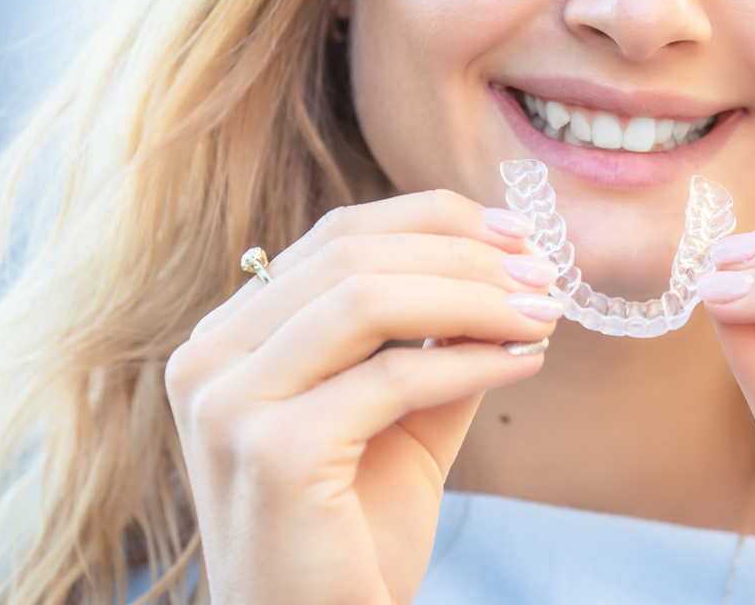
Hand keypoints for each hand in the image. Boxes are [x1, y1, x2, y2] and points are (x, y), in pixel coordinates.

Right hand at [164, 191, 562, 604]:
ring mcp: (229, 405)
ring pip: (369, 299)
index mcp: (228, 338)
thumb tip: (510, 268)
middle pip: (352, 254)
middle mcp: (208, 360)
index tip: (519, 234)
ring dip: (476, 296)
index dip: (434, 220)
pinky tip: (524, 363)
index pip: (336, 237)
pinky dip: (471, 359)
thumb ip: (434, 341)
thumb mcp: (400, 415)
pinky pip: (393, 376)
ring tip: (542, 313)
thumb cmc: (354, 533)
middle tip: (545, 273)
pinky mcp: (273, 453)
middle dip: (466, 255)